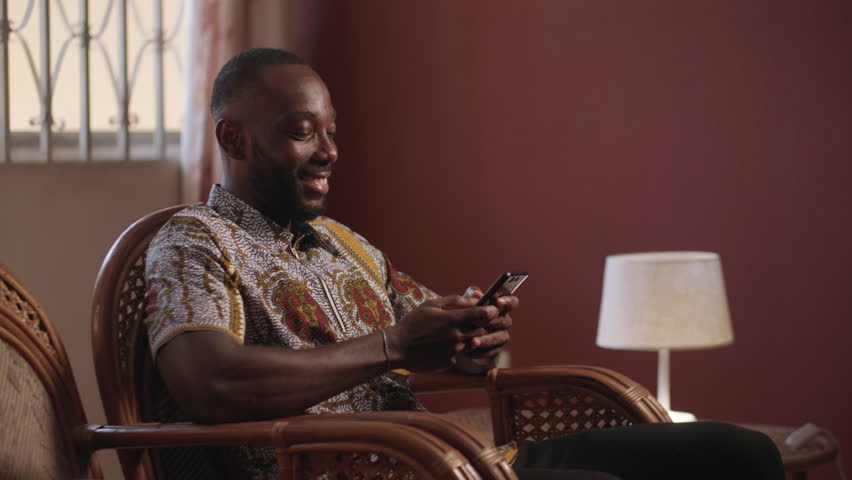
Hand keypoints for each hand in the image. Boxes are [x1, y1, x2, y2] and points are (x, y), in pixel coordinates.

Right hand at [385, 294, 499, 371]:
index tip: (491, 309)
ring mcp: (454, 351)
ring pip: (471, 342)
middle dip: (480, 324)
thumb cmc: (413, 323)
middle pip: (482, 330)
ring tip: (447, 333)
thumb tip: (475, 298)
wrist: (397, 348)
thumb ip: (455, 300)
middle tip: (471, 319)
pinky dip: (454, 349)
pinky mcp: (449, 362)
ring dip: (466, 337)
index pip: (484, 314)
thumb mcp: (431, 305)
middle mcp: (457, 336)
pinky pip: (459, 354)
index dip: (491, 311)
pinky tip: (439, 346)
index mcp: (453, 319)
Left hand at [453, 286, 516, 373]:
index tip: (497, 302)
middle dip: (493, 322)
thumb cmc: (462, 313)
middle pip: (506, 321)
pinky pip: (493, 352)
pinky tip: (469, 350)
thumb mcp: (464, 303)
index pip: (512, 301)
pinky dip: (481, 351)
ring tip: (472, 341)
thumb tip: (477, 294)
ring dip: (487, 339)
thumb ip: (470, 296)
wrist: (454, 335)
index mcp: (500, 306)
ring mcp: (501, 335)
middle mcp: (503, 320)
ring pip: (501, 337)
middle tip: (479, 322)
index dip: (507, 301)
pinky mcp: (495, 349)